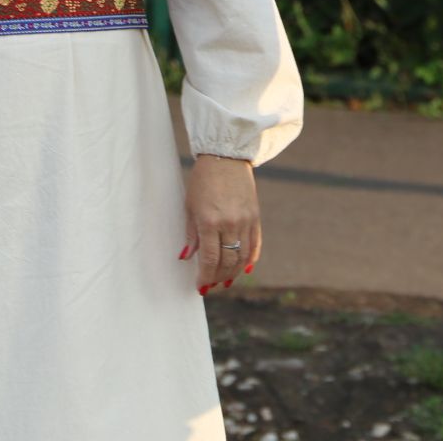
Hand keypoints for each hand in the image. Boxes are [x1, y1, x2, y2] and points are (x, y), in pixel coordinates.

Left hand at [181, 154, 259, 295]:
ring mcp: (245, 221)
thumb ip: (191, 234)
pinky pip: (255, 245)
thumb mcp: (190, 206)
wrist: (226, 157)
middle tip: (210, 285)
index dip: (205, 277)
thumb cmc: (203, 180)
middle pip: (228, 262)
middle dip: (218, 278)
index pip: (210, 259)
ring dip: (234, 273)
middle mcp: (230, 223)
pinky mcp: (255, 217)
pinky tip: (244, 269)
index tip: (200, 286)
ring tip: (225, 281)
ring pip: (243, 257)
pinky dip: (250, 260)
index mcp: (210, 221)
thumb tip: (187, 258)